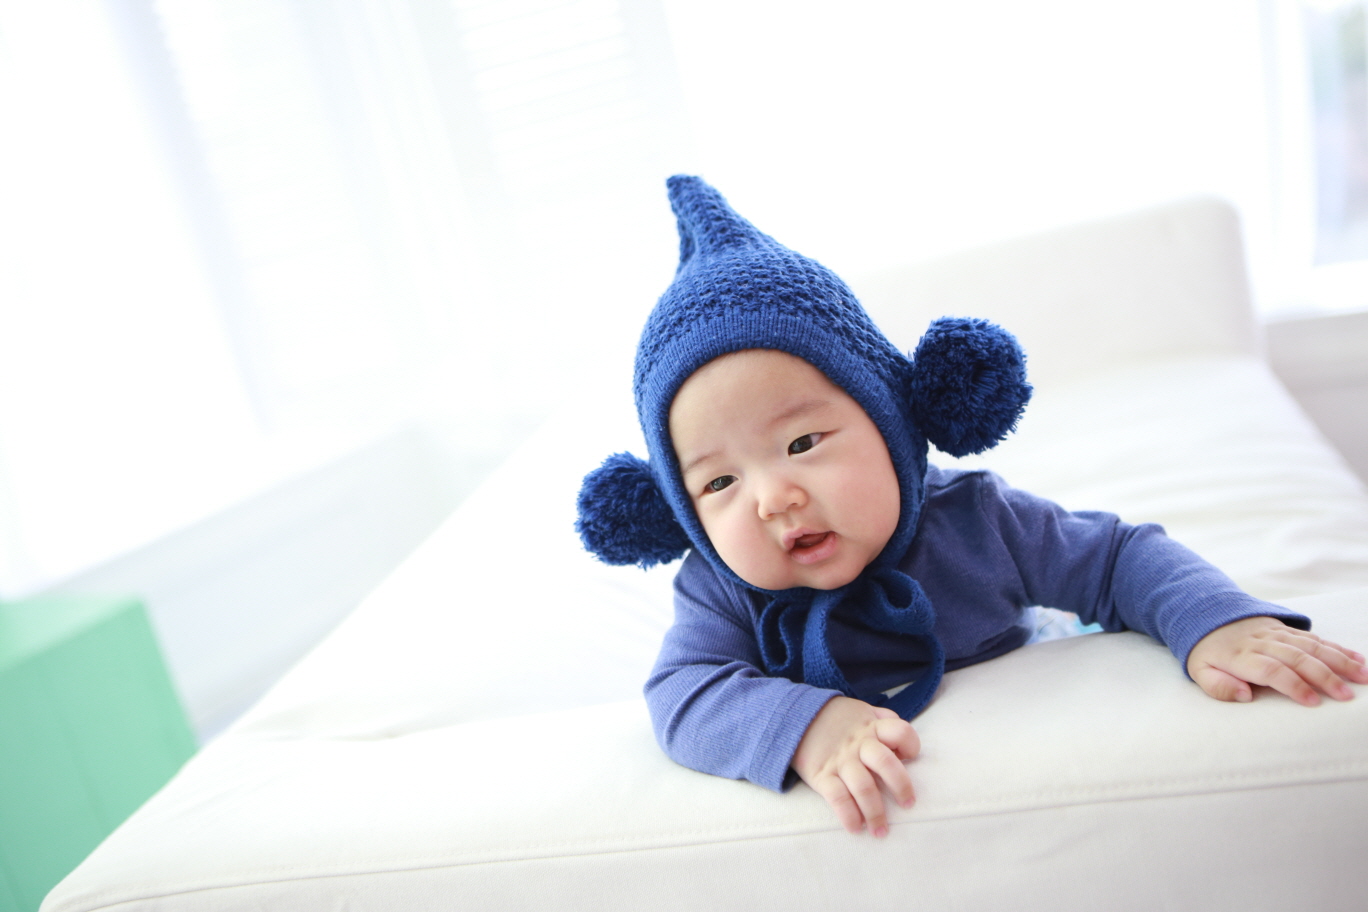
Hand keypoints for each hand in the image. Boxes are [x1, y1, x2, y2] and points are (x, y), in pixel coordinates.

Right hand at [790, 696, 918, 837]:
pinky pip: (837, 798)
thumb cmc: (837, 720)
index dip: (910, 744)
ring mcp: (840, 760)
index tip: (910, 756)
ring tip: (880, 831)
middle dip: (901, 786)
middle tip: (908, 804)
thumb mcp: (861, 712)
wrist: (795, 717)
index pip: (900, 731)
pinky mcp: (821, 775)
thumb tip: (904, 745)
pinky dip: (848, 815)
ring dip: (875, 812)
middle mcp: (858, 744)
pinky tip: (855, 828)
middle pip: (885, 763)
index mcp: (871, 726)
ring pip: (864, 787)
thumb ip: (884, 721)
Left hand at [1187, 616, 1367, 705]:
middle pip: (1298, 658)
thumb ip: (1218, 686)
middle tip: (1347, 696)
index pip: (1271, 670)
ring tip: (1363, 676)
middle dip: (1324, 677)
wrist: (1205, 615)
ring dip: (1340, 661)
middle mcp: (1262, 642)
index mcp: (1241, 656)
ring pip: (1312, 645)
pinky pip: (1314, 637)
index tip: (1313, 702)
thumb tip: (1245, 696)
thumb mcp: (1199, 672)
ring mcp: (1276, 633)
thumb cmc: (1206, 652)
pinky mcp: (1285, 628)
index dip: (1293, 685)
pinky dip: (1337, 648)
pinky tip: (1358, 659)